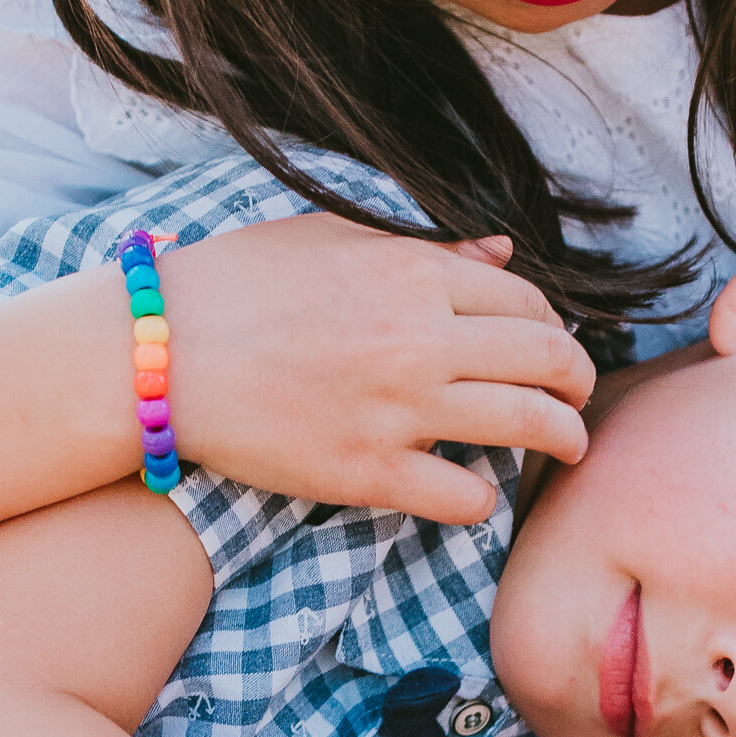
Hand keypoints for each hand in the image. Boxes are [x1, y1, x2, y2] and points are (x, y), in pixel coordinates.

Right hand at [157, 218, 592, 524]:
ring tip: (567, 446)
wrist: (155, 352)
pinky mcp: (369, 473)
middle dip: (579, 381)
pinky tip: (475, 490)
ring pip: (530, 426)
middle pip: (548, 361)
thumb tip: (499, 252)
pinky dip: (483, 497)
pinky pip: (465, 496)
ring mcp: (399, 410)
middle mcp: (421, 338)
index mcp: (413, 274)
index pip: (528, 302)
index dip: (553, 325)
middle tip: (579, 397)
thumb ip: (424, 248)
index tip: (552, 344)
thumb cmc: (234, 285)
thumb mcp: (332, 239)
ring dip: (563, 438)